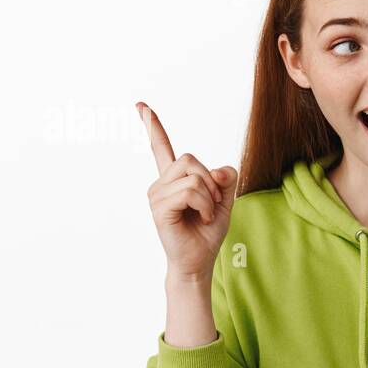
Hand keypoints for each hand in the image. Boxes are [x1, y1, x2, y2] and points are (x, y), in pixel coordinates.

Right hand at [140, 101, 238, 278]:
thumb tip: (218, 171)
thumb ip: (225, 179)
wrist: (199, 261)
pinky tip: (201, 218)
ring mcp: (157, 195)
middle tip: (213, 204)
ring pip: (194, 176)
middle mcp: (161, 184)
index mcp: (173, 179)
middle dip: (212, 181)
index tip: (141, 106)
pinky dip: (205, 205)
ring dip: (210, 197)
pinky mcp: (159, 208)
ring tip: (205, 214)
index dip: (153, 126)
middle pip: (191, 159)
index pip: (161, 147)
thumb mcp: (225, 200)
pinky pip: (191, 192)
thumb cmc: (207, 232)